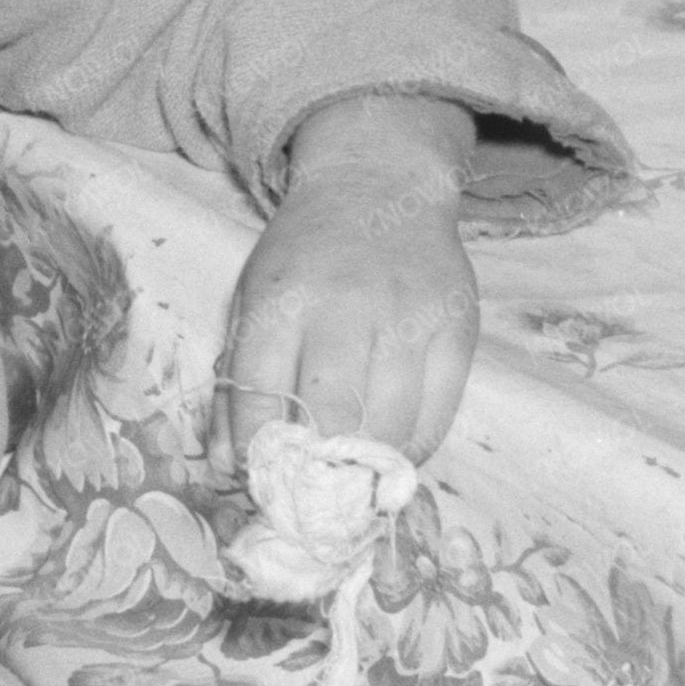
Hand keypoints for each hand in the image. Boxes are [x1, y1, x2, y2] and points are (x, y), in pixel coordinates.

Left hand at [225, 90, 481, 461]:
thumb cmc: (304, 256)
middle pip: (332, 415)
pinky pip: (439, 414)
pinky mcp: (457, 329)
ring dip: (368, 469)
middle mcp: (345, 307)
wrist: (379, 185)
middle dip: (317, 473)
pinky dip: (413, 450)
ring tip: (351, 486)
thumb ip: (237, 381)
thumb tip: (227, 465)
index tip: (260, 485)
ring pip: (391, 425)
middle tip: (311, 500)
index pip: (262, 393)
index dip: (259, 452)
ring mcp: (408, 317)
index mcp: (281, 298)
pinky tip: (392, 459)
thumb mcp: (254, 299)